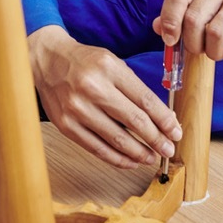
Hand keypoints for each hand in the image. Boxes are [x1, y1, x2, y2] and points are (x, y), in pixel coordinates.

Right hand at [28, 26, 181, 168]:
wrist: (47, 61)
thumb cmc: (84, 62)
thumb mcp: (113, 63)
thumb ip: (135, 89)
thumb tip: (162, 118)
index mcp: (109, 69)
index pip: (145, 100)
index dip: (165, 120)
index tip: (175, 132)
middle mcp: (93, 88)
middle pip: (135, 121)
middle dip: (157, 139)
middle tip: (168, 149)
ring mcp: (77, 109)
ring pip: (117, 140)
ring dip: (139, 153)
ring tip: (151, 158)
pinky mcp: (66, 125)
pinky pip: (98, 149)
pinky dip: (117, 158)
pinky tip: (130, 161)